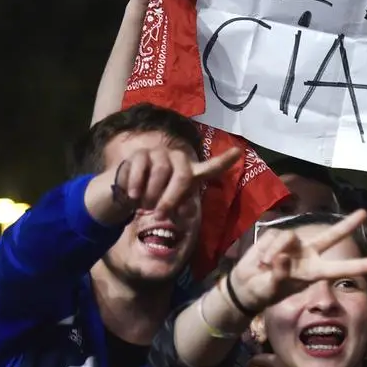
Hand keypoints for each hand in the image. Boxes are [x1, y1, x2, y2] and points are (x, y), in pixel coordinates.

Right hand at [89, 145, 240, 224]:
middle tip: (161, 214)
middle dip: (171, 198)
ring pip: (161, 172)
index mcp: (190, 172)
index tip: (238, 152)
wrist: (127, 193)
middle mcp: (178, 160)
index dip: (224, 160)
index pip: (211, 167)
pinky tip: (133, 195)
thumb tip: (185, 212)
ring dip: (151, 193)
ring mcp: (160, 154)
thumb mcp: (171, 205)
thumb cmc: (155, 199)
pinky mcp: (141, 154)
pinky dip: (137, 185)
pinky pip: (141, 168)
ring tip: (144, 203)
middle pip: (182, 176)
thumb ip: (180, 207)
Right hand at [229, 210, 366, 313]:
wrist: (245, 286)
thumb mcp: (270, 288)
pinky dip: (266, 247)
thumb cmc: (262, 292)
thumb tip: (284, 256)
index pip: (340, 269)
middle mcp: (308, 256)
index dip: (359, 265)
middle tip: (365, 213)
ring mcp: (294, 245)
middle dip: (347, 224)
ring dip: (275, 249)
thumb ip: (279, 274)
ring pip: (290, 236)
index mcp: (313, 273)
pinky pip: (275, 236)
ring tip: (264, 265)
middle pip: (332, 237)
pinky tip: (260, 259)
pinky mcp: (278, 237)